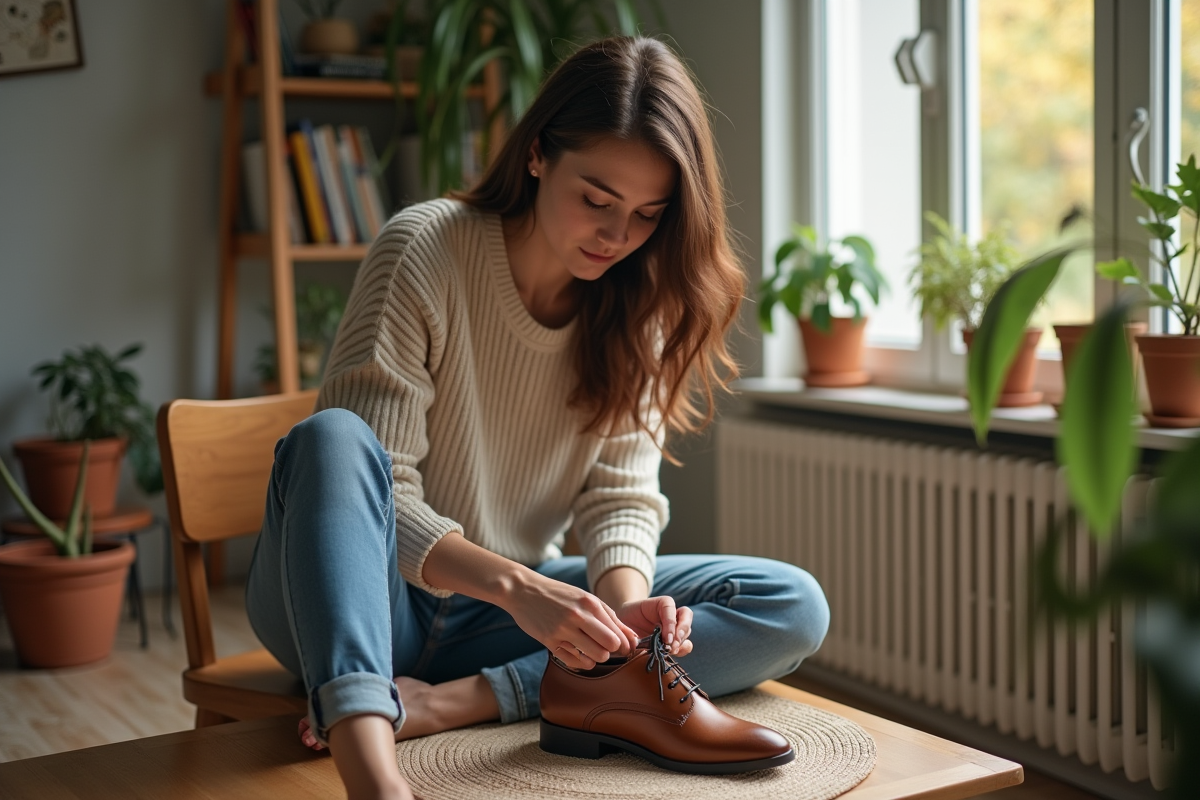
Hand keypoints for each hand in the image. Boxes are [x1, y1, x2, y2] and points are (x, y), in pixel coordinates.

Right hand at [504, 571, 638, 669]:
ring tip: (590, 650)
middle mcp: (578, 616)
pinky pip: (574, 662)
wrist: (523, 590)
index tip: (621, 647)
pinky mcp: (549, 641)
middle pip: (610, 646)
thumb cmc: (559, 595)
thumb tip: (633, 638)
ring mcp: (563, 630)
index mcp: (590, 603)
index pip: (618, 634)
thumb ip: (610, 617)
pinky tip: (577, 653)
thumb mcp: (585, 598)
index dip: (624, 645)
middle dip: (611, 651)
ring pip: (595, 657)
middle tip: (604, 648)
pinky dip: (580, 662)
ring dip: (596, 658)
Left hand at [615, 596, 692, 656]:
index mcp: (660, 604)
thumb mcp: (626, 617)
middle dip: (681, 631)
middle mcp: (670, 614)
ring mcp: (674, 627)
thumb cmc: (625, 619)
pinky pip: (684, 645)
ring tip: (670, 650)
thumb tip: (638, 641)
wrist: (624, 628)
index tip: (666, 638)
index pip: (670, 607)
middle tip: (671, 644)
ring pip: (687, 631)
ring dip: (681, 642)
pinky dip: (681, 650)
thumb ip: (632, 627)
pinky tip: (672, 654)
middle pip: (686, 616)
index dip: (670, 622)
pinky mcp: (673, 641)